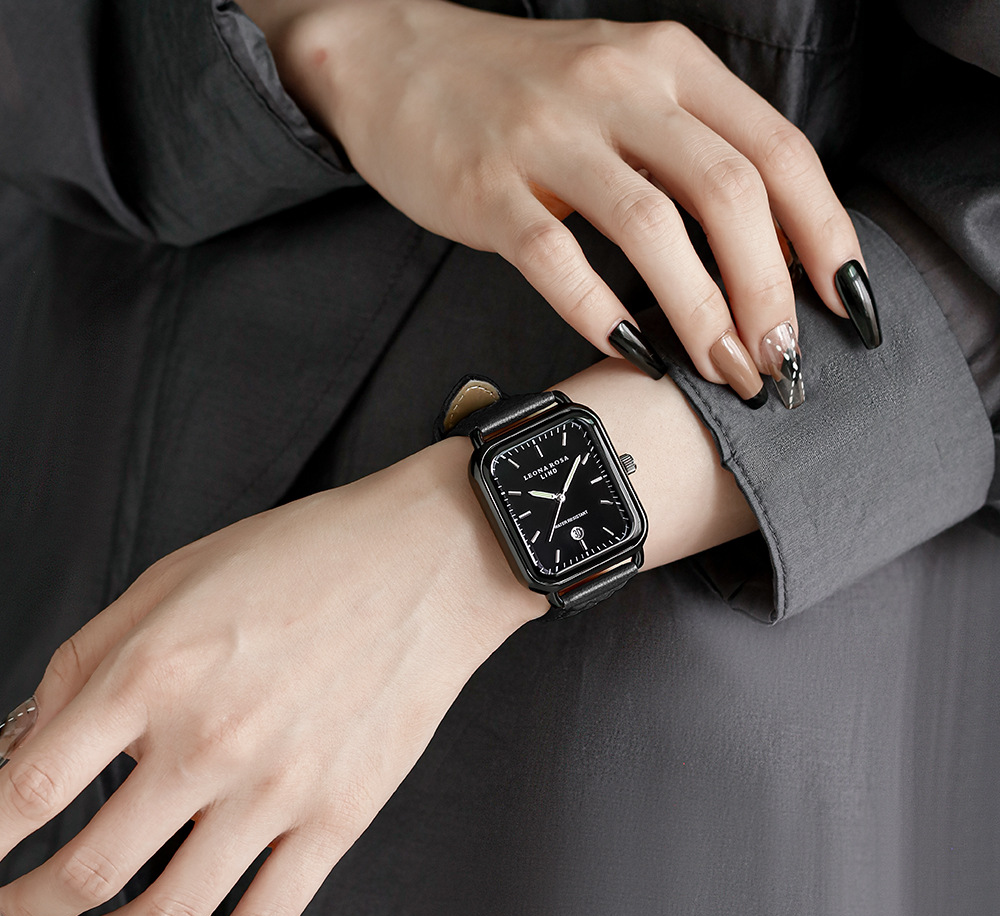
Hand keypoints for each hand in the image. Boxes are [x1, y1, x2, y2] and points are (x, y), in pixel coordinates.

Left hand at [0, 359, 756, 915]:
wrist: (426, 560)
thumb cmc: (307, 555)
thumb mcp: (172, 578)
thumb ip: (85, 660)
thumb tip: (27, 743)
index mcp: (154, 672)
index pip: (26, 793)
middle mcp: (208, 741)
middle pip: (83, 873)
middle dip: (23, 910)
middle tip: (10, 915)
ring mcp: (278, 788)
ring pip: (167, 913)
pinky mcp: (339, 815)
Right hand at [245, 0, 868, 403]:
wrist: (397, 61)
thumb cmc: (521, 91)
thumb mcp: (625, 88)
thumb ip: (691, 149)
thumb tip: (761, 252)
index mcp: (670, 64)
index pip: (777, 149)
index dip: (823, 234)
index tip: (847, 303)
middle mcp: (619, 87)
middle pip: (728, 193)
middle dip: (769, 293)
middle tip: (780, 360)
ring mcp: (549, 135)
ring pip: (652, 229)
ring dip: (701, 314)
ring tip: (724, 371)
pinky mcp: (488, 186)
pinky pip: (556, 259)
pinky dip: (600, 314)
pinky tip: (630, 353)